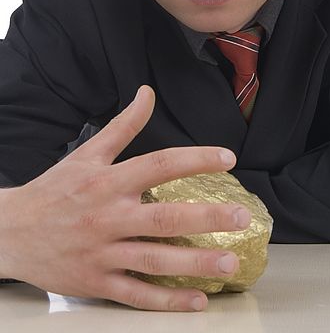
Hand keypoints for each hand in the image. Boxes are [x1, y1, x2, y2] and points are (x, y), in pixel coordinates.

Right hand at [0, 85, 250, 310]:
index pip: (159, 164)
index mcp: (109, 182)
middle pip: (164, 218)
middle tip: (241, 218)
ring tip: (229, 263)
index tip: (228, 158)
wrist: (11, 232)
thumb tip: (147, 92)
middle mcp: (108, 217)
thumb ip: (123, 125)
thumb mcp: (87, 152)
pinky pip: (136, 294)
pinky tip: (196, 301)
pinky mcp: (96, 282)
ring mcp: (102, 253)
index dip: (196, 159)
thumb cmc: (54, 189)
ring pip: (155, 259)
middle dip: (206, 218)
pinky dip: (166, 301)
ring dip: (195, 264)